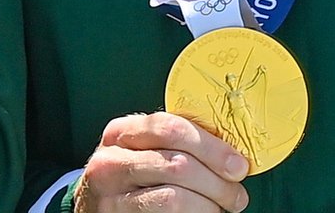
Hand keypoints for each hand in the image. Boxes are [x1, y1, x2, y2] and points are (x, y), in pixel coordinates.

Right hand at [73, 112, 249, 212]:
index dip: (212, 148)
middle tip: (237, 195)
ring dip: (208, 205)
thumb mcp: (142, 149)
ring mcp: (112, 197)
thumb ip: (175, 143)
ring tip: (219, 208)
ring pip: (174, 199)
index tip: (239, 165)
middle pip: (177, 166)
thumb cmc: (131, 173)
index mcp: (121, 132)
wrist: (95, 204)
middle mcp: (110, 162)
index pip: (172, 130)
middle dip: (217, 183)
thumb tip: (231, 155)